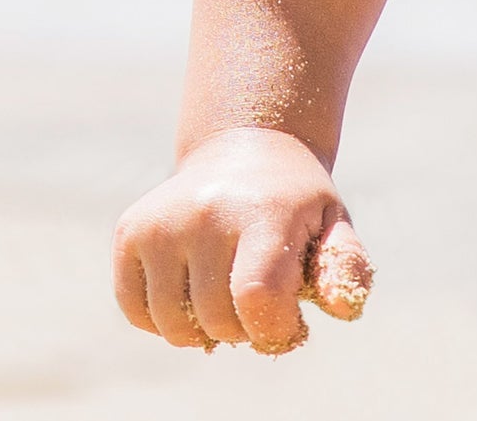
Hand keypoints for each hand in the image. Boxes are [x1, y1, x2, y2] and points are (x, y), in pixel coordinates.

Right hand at [112, 127, 373, 352]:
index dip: (274, 329)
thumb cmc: (293, 201)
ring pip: (172, 324)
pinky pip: (136, 311)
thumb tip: (345, 309)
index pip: (258, 297)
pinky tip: (191, 292)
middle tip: (258, 303)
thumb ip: (343, 265)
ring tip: (227, 298)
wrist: (247, 146)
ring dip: (201, 330)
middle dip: (244, 329)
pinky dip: (162, 321)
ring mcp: (163, 220)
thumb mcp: (331, 222)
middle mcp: (207, 210)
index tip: (289, 323)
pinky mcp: (130, 230)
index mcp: (264, 210)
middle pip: (216, 318)